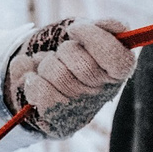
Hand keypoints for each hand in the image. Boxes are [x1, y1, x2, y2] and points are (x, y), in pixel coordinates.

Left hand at [3, 17, 133, 136]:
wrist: (33, 73)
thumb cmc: (65, 51)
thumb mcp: (86, 31)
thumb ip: (105, 27)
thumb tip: (120, 27)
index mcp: (117, 71)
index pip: (119, 61)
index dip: (94, 39)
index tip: (74, 29)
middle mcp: (103, 94)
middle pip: (85, 67)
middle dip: (65, 51)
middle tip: (61, 52)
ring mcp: (82, 111)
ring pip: (61, 78)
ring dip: (46, 64)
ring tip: (47, 66)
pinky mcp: (60, 125)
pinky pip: (44, 96)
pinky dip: (32, 81)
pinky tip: (35, 79)